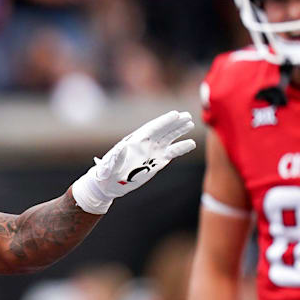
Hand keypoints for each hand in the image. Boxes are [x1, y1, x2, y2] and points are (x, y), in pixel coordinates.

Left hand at [72, 110, 196, 213]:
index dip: (163, 121)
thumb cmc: (107, 173)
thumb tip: (123, 147)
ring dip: (179, 131)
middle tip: (188, 115)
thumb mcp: (110, 165)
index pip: (152, 128)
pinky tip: (191, 144)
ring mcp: (152, 151)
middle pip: (162, 130)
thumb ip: (117, 156)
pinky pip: (171, 153)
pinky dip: (181, 148)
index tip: (175, 114)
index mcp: (135, 141)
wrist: (110, 184)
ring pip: (168, 138)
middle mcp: (145, 144)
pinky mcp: (158, 161)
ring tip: (191, 123)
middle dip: (175, 123)